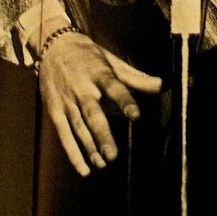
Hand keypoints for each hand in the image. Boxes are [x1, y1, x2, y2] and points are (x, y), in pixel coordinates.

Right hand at [37, 31, 161, 175]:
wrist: (54, 46)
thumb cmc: (89, 56)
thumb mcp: (112, 61)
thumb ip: (136, 77)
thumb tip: (162, 85)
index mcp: (99, 73)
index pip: (114, 87)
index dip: (124, 101)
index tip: (135, 116)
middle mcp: (82, 88)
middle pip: (92, 114)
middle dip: (102, 135)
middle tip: (112, 155)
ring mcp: (66, 100)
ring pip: (78, 127)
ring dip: (89, 147)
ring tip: (103, 163)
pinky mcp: (54, 110)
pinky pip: (64, 134)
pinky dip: (73, 152)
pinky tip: (85, 168)